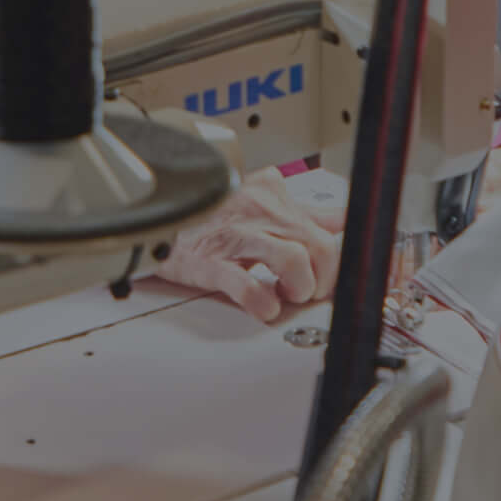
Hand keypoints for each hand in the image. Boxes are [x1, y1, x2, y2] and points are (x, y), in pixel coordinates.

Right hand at [168, 167, 343, 322]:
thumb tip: (344, 219)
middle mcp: (258, 209)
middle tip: (308, 290)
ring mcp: (234, 234)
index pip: (330, 222)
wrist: (155, 224)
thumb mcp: (260, 204)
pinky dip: (261, 302)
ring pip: (294, 259)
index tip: (346, 275)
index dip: (343, 257)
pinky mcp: (209, 261)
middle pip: (320, 244)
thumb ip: (304, 213)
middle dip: (323, 277)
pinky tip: (263, 307)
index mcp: (272, 193)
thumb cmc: (206, 219)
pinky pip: (245, 284)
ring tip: (285, 296)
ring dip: (299, 287)